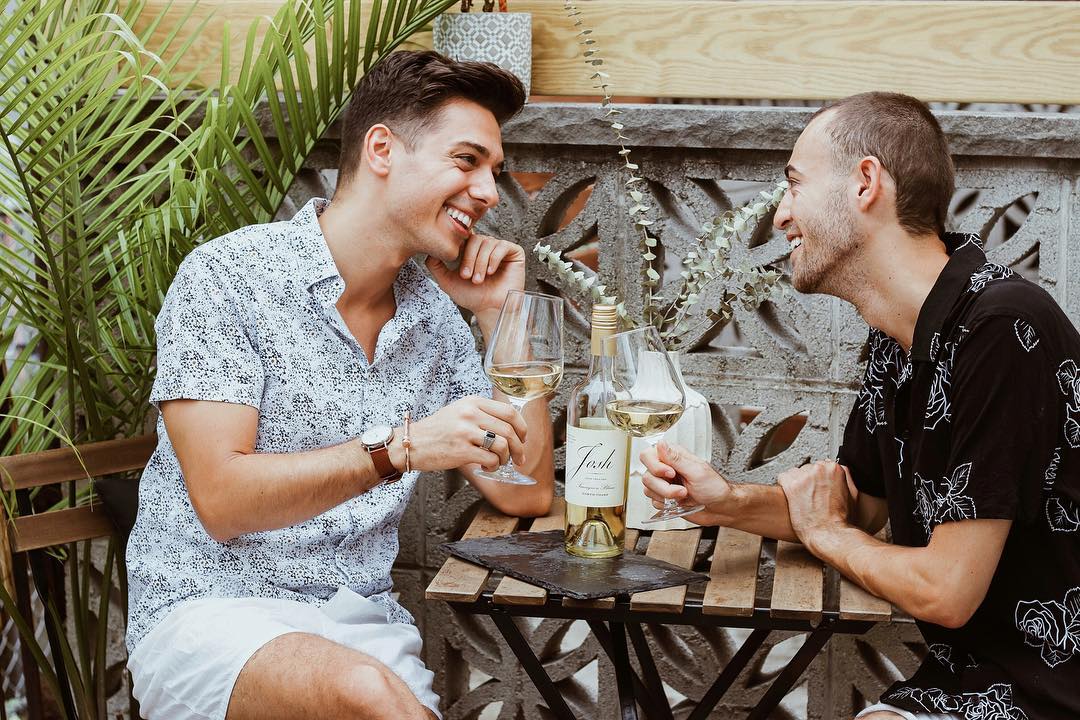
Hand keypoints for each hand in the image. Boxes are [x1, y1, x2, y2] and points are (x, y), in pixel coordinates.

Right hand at [389, 396, 526, 472]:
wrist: (412, 443)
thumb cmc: (437, 430)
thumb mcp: (459, 411)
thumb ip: (482, 413)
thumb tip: (510, 427)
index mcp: (473, 402)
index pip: (509, 411)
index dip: (522, 427)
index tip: (523, 438)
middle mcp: (470, 414)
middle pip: (509, 430)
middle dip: (519, 447)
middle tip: (519, 458)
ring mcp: (466, 432)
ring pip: (502, 445)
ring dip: (506, 458)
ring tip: (499, 462)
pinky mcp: (461, 450)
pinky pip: (490, 459)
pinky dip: (494, 466)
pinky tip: (488, 467)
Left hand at [425, 233, 524, 330]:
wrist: (490, 309)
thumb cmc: (472, 297)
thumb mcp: (447, 280)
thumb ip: (434, 265)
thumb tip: (430, 250)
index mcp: (471, 249)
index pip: (463, 237)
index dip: (459, 249)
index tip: (458, 268)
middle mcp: (486, 246)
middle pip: (475, 239)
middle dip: (469, 259)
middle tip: (467, 277)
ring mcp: (500, 248)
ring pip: (487, 243)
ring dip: (481, 262)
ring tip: (479, 280)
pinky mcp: (514, 252)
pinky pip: (502, 246)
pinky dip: (494, 259)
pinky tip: (491, 273)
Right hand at [640, 441, 731, 524]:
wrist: (720, 508)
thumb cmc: (714, 488)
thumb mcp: (696, 471)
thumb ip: (676, 458)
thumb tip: (661, 443)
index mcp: (673, 456)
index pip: (648, 455)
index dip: (655, 466)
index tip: (671, 473)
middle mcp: (666, 468)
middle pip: (647, 475)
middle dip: (663, 487)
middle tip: (682, 490)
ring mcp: (664, 484)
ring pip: (648, 490)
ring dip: (666, 496)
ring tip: (683, 496)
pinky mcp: (664, 498)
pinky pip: (653, 501)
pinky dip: (665, 505)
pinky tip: (678, 503)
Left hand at [776, 460, 856, 548]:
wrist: (829, 534)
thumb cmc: (840, 521)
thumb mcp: (853, 495)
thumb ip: (846, 478)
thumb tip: (841, 471)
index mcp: (835, 469)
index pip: (822, 466)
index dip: (819, 480)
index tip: (819, 488)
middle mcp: (819, 469)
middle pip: (808, 469)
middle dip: (808, 481)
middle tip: (811, 496)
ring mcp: (804, 476)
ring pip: (795, 473)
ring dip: (797, 484)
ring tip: (803, 499)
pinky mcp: (792, 485)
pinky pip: (782, 477)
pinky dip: (785, 486)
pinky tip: (792, 497)